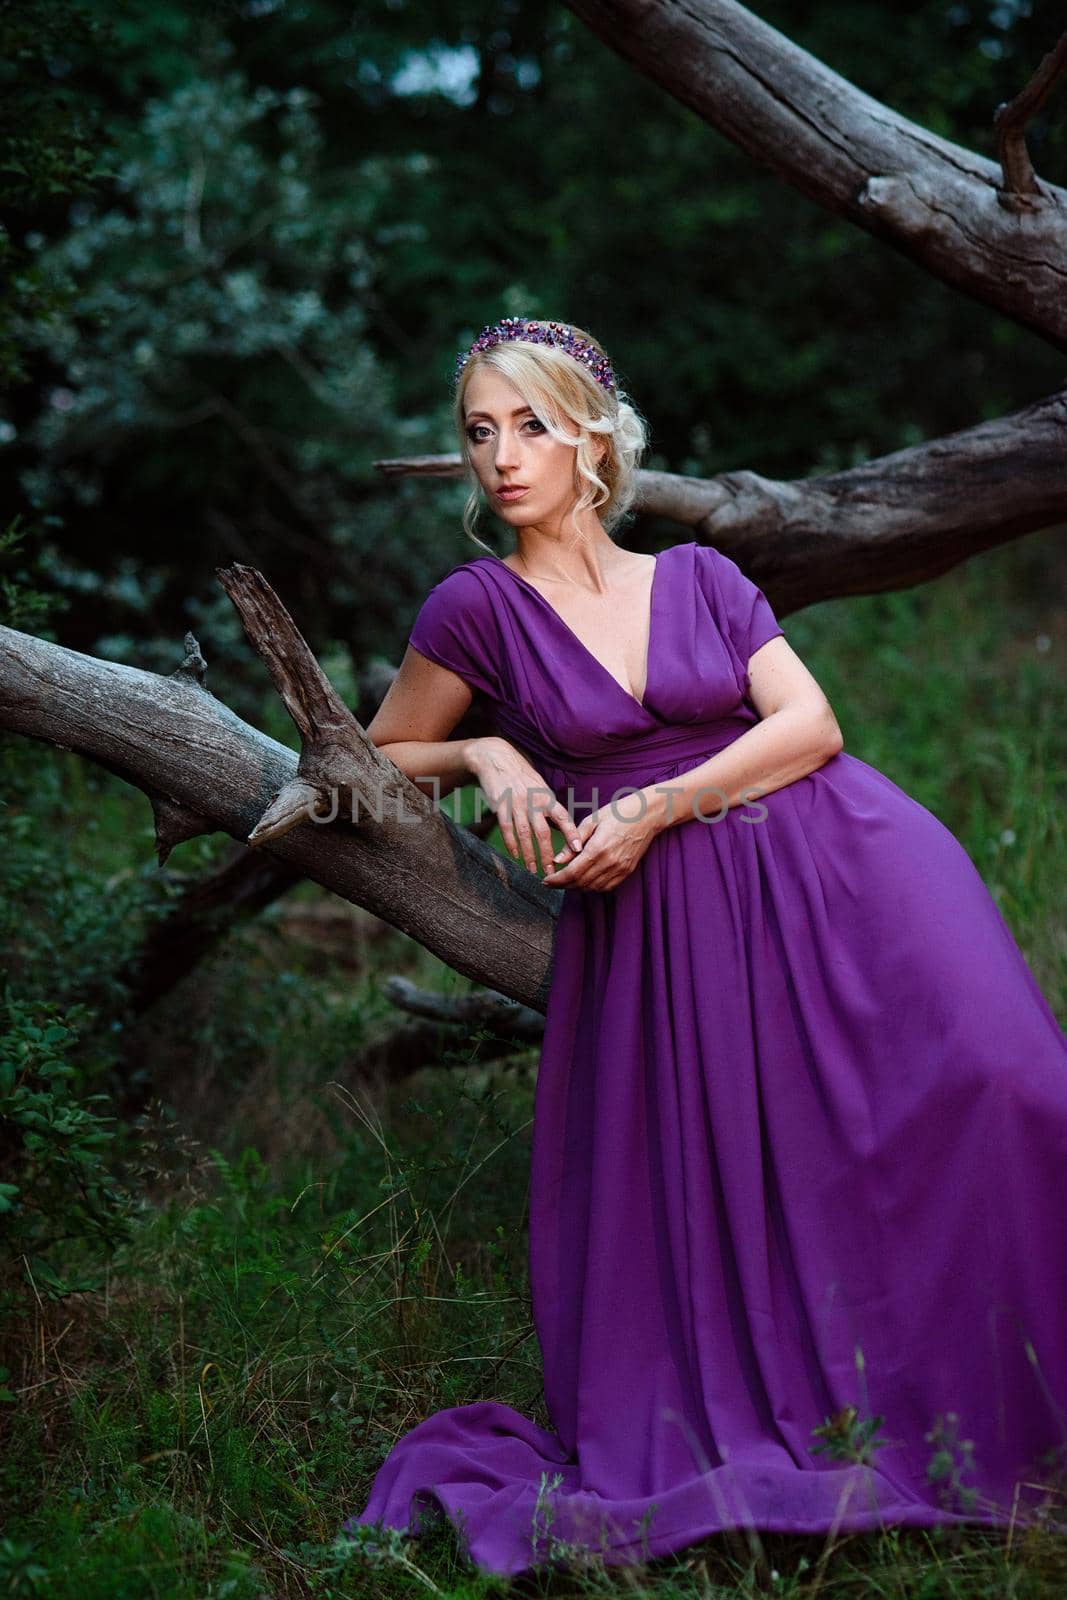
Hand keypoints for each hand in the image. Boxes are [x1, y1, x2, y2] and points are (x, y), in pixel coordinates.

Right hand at [465, 736, 584, 877]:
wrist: (497, 759)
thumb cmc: (522, 777)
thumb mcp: (540, 787)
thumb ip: (550, 807)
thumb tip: (564, 828)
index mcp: (547, 797)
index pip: (563, 818)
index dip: (571, 834)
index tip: (578, 850)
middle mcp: (533, 801)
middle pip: (543, 832)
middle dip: (547, 854)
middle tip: (551, 872)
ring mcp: (516, 804)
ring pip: (524, 834)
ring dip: (529, 854)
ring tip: (532, 869)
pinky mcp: (500, 806)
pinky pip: (506, 829)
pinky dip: (511, 844)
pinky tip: (515, 855)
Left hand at [542, 789, 660, 892]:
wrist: (647, 815)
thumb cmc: (618, 813)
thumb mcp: (591, 821)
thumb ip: (573, 842)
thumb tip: (558, 859)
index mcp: (598, 848)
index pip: (572, 872)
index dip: (556, 880)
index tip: (546, 880)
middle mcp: (610, 862)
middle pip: (580, 883)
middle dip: (562, 885)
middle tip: (551, 882)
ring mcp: (620, 869)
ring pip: (592, 888)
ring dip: (576, 888)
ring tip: (565, 882)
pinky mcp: (627, 871)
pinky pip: (606, 887)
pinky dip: (592, 888)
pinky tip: (584, 881)